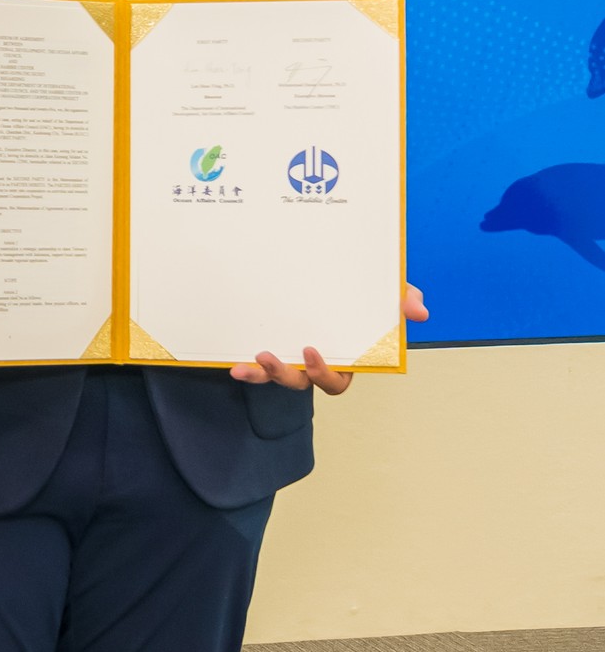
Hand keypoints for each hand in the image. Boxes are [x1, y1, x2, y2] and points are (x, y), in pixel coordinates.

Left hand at [229, 283, 428, 394]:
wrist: (313, 269)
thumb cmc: (355, 291)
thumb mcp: (380, 290)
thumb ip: (400, 297)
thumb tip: (418, 311)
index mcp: (342, 355)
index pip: (336, 379)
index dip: (325, 373)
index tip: (311, 352)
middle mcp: (312, 361)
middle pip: (301, 382)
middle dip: (286, 374)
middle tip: (269, 355)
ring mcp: (289, 355)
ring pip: (275, 376)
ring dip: (262, 372)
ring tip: (251, 358)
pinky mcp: (266, 346)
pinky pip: (254, 364)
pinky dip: (245, 366)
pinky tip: (232, 362)